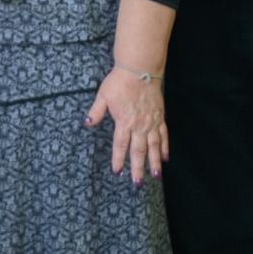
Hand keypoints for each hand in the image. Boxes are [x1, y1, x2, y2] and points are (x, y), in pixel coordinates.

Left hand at [86, 69, 168, 184]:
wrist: (140, 70)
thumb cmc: (119, 82)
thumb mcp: (103, 96)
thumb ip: (96, 112)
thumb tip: (87, 123)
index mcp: (124, 122)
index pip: (120, 145)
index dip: (119, 159)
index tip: (117, 172)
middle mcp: (139, 125)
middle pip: (139, 151)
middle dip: (138, 168)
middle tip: (138, 183)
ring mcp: (152, 122)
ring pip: (154, 146)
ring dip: (154, 162)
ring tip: (156, 176)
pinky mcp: (160, 117)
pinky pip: (163, 135)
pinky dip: (164, 147)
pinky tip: (165, 158)